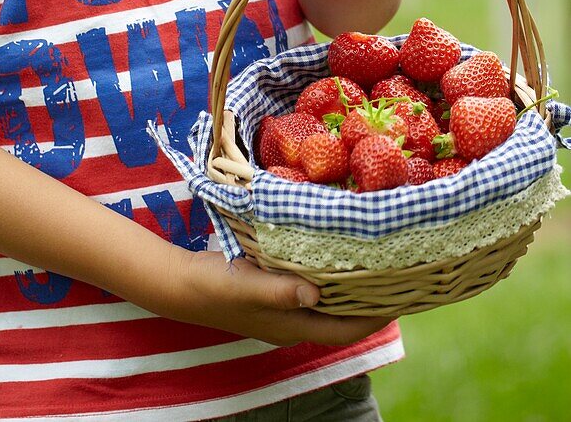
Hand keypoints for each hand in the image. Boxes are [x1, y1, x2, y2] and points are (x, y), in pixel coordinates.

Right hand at [172, 248, 390, 346]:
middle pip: (341, 317)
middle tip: (395, 271)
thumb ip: (281, 291)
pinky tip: (332, 251)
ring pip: (327, 301)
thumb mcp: (246, 286)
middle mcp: (292, 321)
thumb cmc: (213, 287)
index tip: (402, 296)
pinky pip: (310, 286)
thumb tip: (316, 295)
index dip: (375, 317)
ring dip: (350, 285)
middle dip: (369, 299)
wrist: (178, 283)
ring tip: (374, 259)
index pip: (345, 329)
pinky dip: (327, 274)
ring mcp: (282, 306)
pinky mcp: (272, 290)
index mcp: (291, 327)